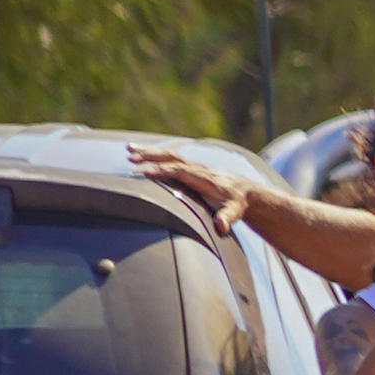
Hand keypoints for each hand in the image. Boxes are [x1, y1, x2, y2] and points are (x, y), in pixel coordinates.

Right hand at [124, 147, 250, 224]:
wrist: (245, 192)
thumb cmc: (237, 204)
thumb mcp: (235, 212)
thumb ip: (227, 218)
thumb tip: (221, 225)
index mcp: (205, 178)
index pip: (180, 172)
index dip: (163, 171)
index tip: (144, 172)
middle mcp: (198, 169)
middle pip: (172, 159)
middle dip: (151, 157)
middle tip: (131, 158)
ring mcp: (194, 167)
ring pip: (170, 156)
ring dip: (149, 152)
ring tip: (129, 149)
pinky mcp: (191, 168)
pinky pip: (171, 158)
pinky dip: (155, 154)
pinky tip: (140, 152)